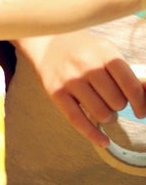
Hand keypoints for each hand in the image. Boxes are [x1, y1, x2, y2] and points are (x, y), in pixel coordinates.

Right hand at [19, 32, 145, 145]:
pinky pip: (79, 121)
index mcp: (103, 52)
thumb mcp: (106, 51)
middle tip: (112, 100)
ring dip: (108, 117)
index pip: (129, 84)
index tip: (141, 111)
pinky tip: (104, 141)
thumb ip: (127, 73)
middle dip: (119, 106)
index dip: (140, 102)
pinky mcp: (56, 92)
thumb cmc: (84, 50)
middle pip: (116, 102)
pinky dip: (95, 136)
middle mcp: (86, 65)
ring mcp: (70, 79)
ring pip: (101, 114)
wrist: (48, 42)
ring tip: (103, 109)